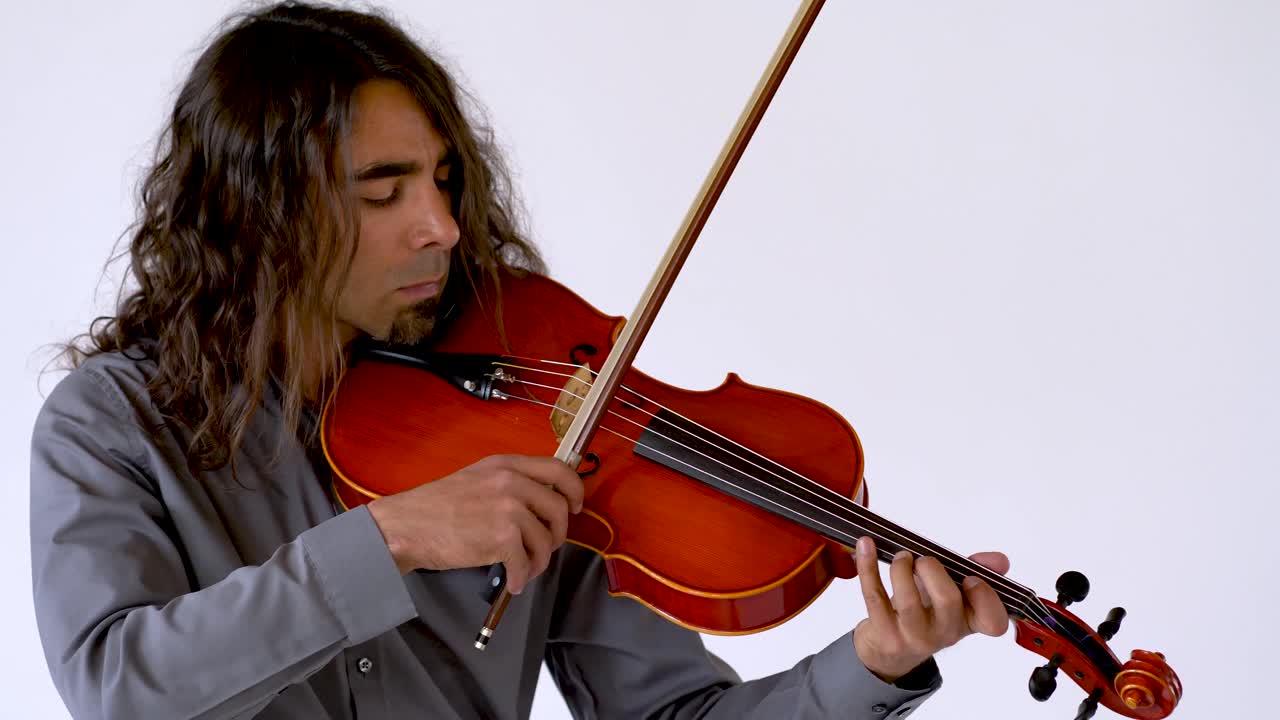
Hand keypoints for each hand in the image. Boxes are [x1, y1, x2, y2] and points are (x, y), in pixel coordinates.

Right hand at [366, 454, 583, 593]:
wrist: (406, 527)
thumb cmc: (434, 507)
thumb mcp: (476, 478)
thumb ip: (508, 483)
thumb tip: (538, 502)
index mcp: (506, 465)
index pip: (558, 470)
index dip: (575, 490)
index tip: (576, 505)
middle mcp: (512, 482)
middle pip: (559, 509)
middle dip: (556, 534)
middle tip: (545, 547)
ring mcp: (509, 509)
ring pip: (546, 541)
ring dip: (538, 561)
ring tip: (523, 569)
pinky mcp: (503, 538)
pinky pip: (526, 564)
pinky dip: (521, 579)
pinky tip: (512, 582)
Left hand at [852, 536, 1009, 681]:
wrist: (889, 649)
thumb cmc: (925, 612)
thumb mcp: (953, 593)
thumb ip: (976, 571)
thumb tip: (999, 560)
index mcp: (968, 621)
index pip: (993, 622)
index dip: (986, 598)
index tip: (972, 578)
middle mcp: (944, 632)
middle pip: (947, 600)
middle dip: (933, 570)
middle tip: (923, 561)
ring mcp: (913, 636)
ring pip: (908, 600)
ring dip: (902, 568)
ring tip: (901, 558)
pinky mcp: (884, 633)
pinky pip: (873, 596)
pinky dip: (868, 566)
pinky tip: (866, 545)